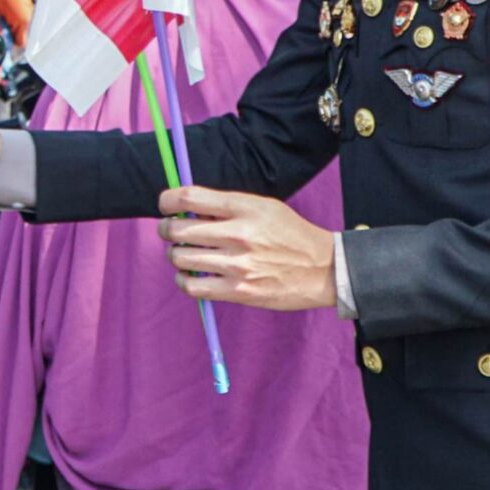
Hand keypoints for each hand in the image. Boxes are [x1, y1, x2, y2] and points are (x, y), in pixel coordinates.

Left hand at [158, 186, 336, 311]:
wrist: (324, 270)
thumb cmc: (290, 235)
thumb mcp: (263, 207)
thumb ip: (227, 206)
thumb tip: (185, 208)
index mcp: (245, 208)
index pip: (189, 198)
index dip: (167, 201)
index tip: (165, 206)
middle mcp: (239, 235)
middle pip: (177, 230)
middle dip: (166, 230)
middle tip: (170, 232)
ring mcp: (238, 265)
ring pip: (180, 258)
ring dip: (176, 255)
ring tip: (185, 254)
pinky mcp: (239, 291)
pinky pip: (192, 287)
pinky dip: (184, 280)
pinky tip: (190, 276)